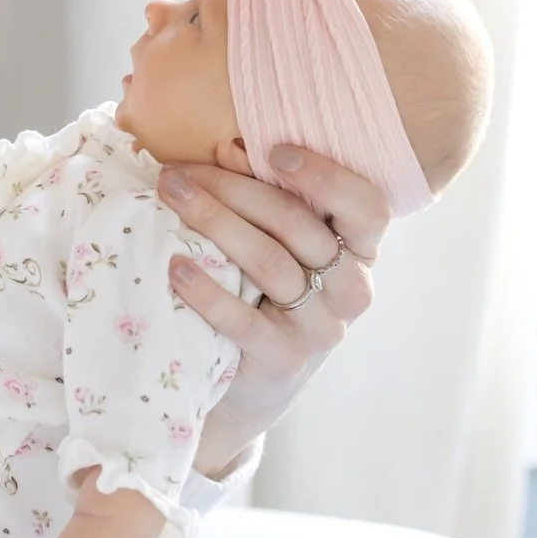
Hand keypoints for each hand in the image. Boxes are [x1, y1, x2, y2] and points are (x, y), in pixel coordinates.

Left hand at [155, 145, 388, 477]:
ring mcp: (322, 328)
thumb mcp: (275, 249)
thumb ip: (264, 202)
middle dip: (234, 190)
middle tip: (177, 173)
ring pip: (270, 263)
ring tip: (169, 199)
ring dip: (215, 223)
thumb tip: (225, 147)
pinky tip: (175, 268)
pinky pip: (245, 321)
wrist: (247, 390)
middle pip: (299, 226)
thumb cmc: (261, 298)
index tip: (275, 152)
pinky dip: (207, 291)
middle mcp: (351, 289)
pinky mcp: (284, 360)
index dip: (326, 176)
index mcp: (359, 252)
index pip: (367, 207)